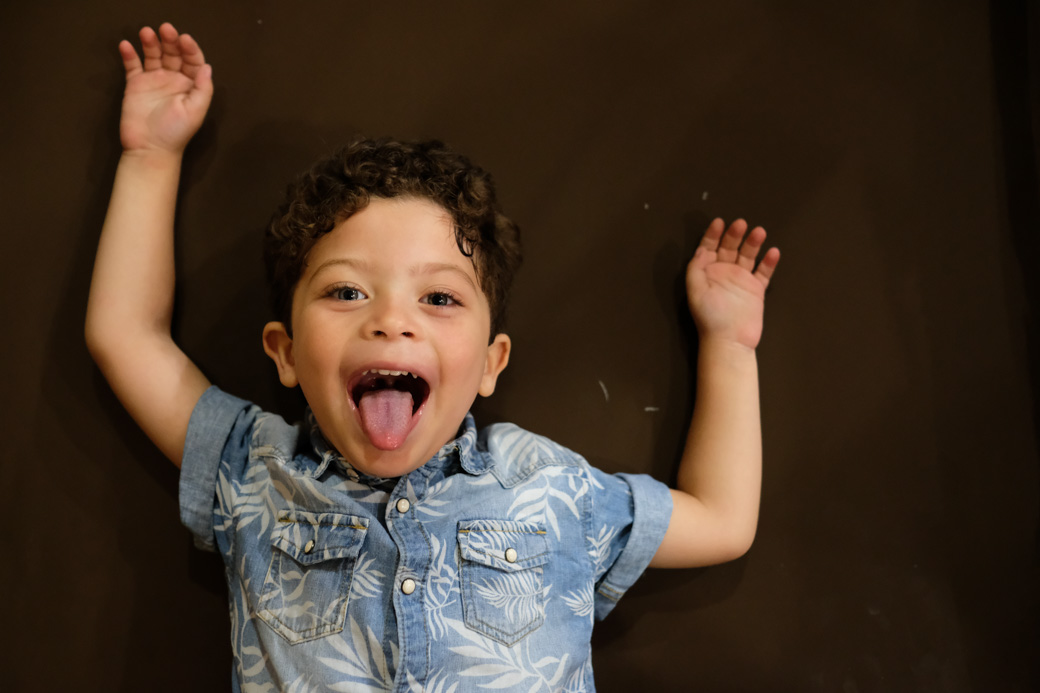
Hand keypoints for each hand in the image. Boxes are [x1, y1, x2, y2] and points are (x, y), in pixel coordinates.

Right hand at [118, 23, 212, 153]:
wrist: (150, 149)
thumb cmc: (176, 132)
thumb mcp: (195, 111)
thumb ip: (203, 88)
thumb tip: (206, 67)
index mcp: (190, 86)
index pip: (192, 61)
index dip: (190, 49)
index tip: (185, 39)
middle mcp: (173, 80)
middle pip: (172, 54)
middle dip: (170, 40)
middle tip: (166, 29)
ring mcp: (154, 81)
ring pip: (153, 55)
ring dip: (151, 43)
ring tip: (147, 32)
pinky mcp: (135, 85)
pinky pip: (132, 66)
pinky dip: (129, 55)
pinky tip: (126, 45)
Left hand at [686, 218, 779, 348]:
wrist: (729, 340)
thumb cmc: (709, 316)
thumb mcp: (695, 290)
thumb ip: (696, 268)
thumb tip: (702, 249)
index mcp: (707, 272)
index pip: (709, 248)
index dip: (713, 234)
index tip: (719, 222)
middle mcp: (724, 273)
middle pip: (730, 248)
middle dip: (734, 235)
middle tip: (741, 224)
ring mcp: (741, 280)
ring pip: (748, 256)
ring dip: (753, 243)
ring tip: (759, 231)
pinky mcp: (756, 290)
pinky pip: (764, 272)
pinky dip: (768, 262)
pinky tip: (773, 251)